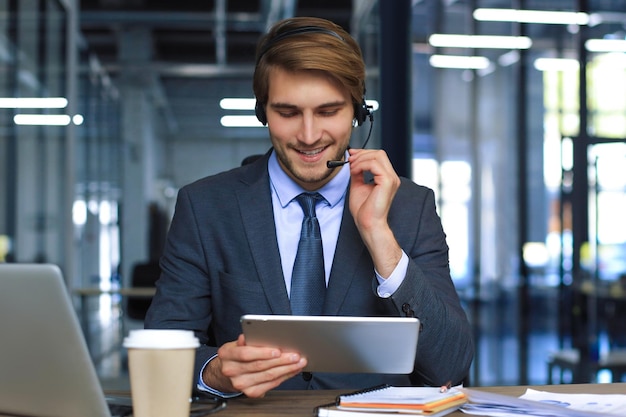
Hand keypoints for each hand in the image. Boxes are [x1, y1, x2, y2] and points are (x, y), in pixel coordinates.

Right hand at [203, 334, 306, 397]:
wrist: (225, 374)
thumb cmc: (235, 355)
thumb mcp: (236, 343)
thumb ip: (246, 339)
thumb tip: (252, 334)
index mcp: (227, 354)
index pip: (245, 354)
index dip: (263, 353)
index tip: (278, 350)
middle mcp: (231, 370)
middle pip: (260, 366)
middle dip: (281, 360)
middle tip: (295, 355)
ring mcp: (241, 384)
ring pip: (268, 376)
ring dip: (286, 369)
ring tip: (298, 362)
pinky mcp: (250, 392)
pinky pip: (271, 384)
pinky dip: (284, 377)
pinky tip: (292, 371)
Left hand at [347, 149, 401, 276]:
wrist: (368, 224)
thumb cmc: (364, 210)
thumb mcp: (358, 186)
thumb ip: (357, 173)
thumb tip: (353, 161)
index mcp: (386, 178)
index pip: (378, 157)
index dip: (364, 153)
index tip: (351, 155)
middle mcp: (392, 177)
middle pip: (379, 153)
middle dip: (362, 153)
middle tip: (349, 159)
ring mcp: (391, 179)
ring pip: (377, 156)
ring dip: (360, 159)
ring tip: (351, 167)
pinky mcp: (387, 182)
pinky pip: (374, 165)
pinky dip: (362, 165)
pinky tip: (355, 171)